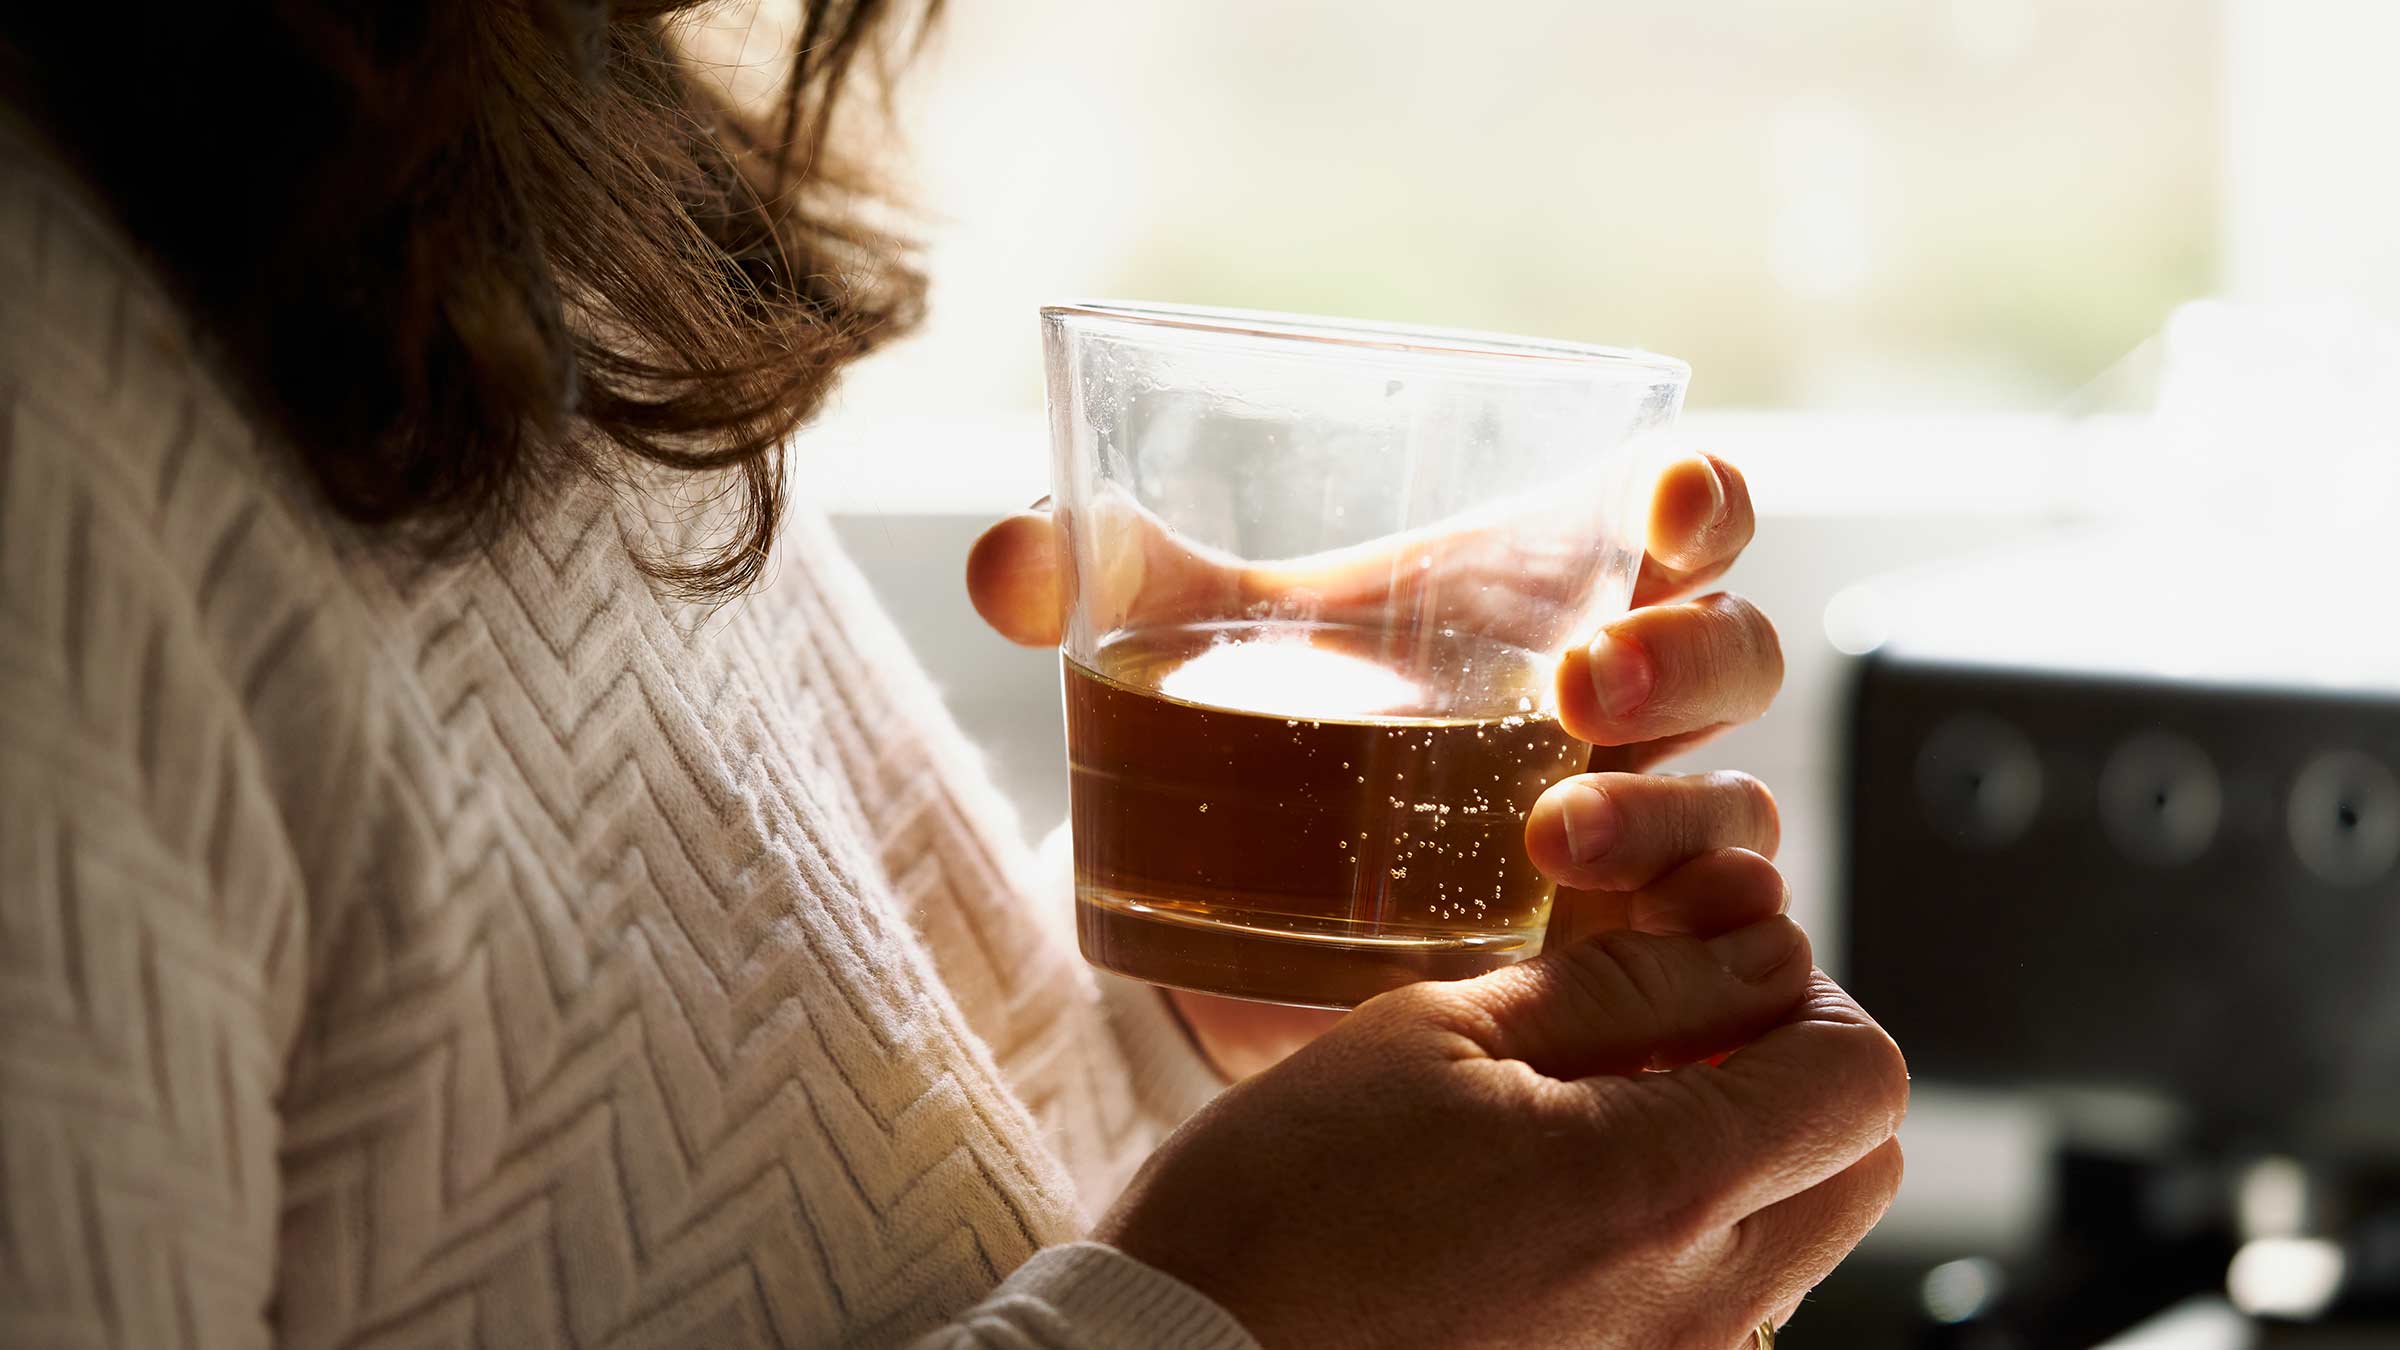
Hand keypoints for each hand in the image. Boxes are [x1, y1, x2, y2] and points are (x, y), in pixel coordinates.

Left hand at [967, 456, 1782, 1076]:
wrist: (1235, 927)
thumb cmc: (1253, 741)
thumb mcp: (1180, 655)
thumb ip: (1096, 587)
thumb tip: (1005, 564)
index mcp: (1545, 599)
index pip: (1680, 519)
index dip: (1701, 497)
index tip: (1666, 500)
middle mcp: (1617, 716)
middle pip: (1732, 652)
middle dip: (1684, 657)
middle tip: (1577, 688)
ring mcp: (1636, 840)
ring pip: (1733, 807)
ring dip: (1671, 814)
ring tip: (1549, 842)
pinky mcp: (1618, 965)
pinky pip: (1725, 950)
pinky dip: (1715, 947)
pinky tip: (1653, 959)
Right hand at [1096, 879, 1908, 1348]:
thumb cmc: (1285, 1194)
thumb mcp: (1438, 1031)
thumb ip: (1622, 987)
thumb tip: (1756, 945)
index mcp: (1662, 1186)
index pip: (1863, 1076)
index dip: (1801, 990)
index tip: (1701, 965)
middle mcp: (1700, 1304)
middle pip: (1857, 1165)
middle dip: (1794, 1071)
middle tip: (1665, 1028)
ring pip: (1797, 1237)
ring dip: (1742, 1151)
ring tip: (1597, 1108)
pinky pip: (1722, 1305)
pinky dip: (1686, 1231)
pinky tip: (1563, 1195)